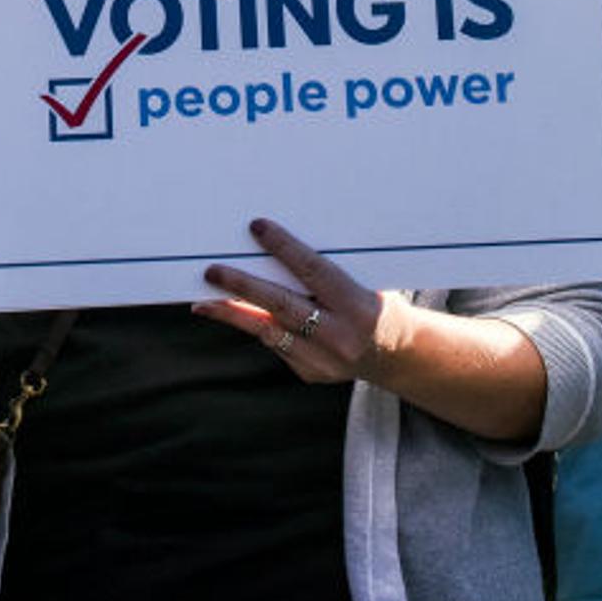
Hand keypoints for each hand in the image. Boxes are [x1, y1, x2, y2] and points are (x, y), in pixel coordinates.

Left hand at [197, 217, 411, 386]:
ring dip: (234, 315)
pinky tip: (241, 315)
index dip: (284, 248)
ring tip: (204, 303)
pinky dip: (261, 326)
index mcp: (357, 305)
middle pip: (282, 305)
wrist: (397, 355)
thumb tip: (276, 251)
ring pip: (269, 332)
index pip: (313, 271)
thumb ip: (325, 273)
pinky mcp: (310, 373)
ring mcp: (323, 361)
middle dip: (243, 287)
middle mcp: (340, 336)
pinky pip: (278, 344)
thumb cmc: (376, 303)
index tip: (256, 227)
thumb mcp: (363, 282)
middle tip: (212, 271)